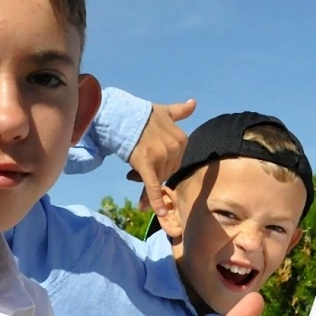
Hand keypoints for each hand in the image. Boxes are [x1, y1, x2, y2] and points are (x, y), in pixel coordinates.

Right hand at [131, 99, 196, 228]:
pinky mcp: (146, 165)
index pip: (175, 161)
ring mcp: (161, 157)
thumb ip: (180, 111)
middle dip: (154, 171)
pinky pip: (153, 186)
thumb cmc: (143, 115)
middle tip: (139, 163)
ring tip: (134, 175)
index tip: (150, 157)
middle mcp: (174, 148)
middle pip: (167, 171)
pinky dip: (155, 201)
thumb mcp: (165, 111)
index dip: (162, 162)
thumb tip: (193, 103)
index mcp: (182, 139)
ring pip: (157, 178)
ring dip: (145, 180)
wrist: (122, 116)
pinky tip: (159, 213)